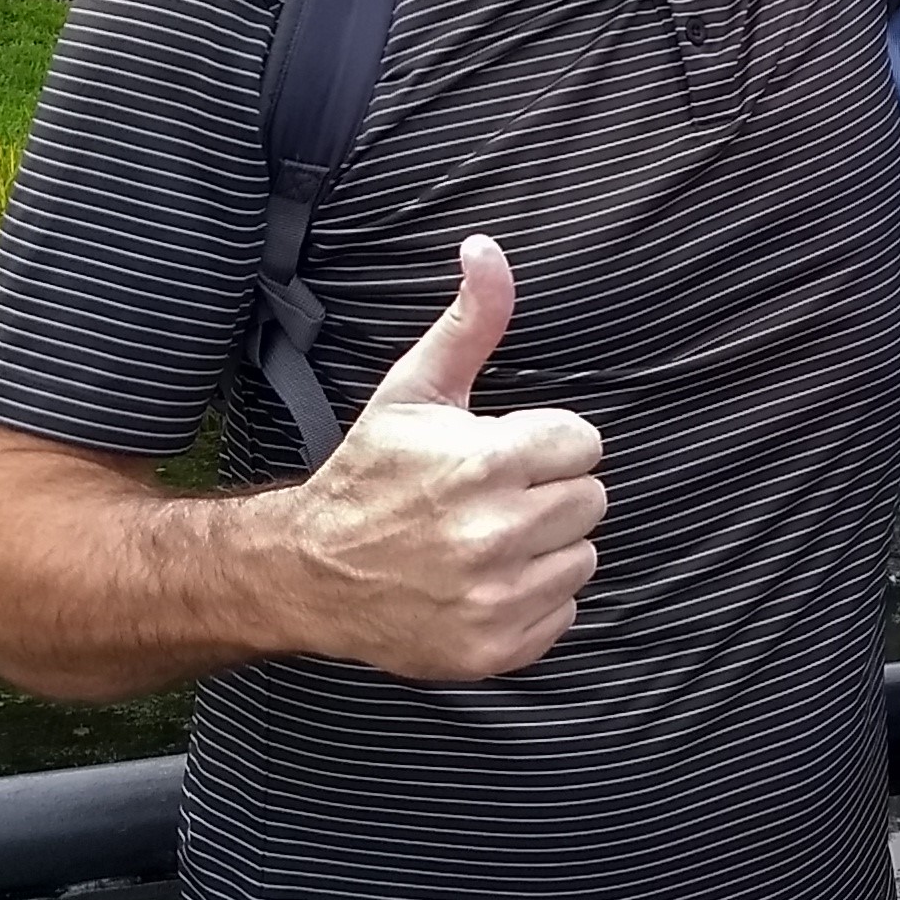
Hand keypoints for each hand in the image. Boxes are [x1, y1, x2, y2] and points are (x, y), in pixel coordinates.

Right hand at [270, 237, 607, 682]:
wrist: (309, 572)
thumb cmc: (370, 474)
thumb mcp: (415, 391)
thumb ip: (470, 321)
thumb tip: (487, 249)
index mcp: (487, 463)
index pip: (584, 443)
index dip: (545, 444)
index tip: (501, 454)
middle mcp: (496, 534)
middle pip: (590, 500)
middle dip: (549, 493)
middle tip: (492, 498)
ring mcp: (496, 598)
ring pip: (582, 557)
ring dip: (546, 549)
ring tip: (487, 540)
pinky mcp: (495, 649)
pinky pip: (564, 613)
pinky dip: (534, 602)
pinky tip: (484, 584)